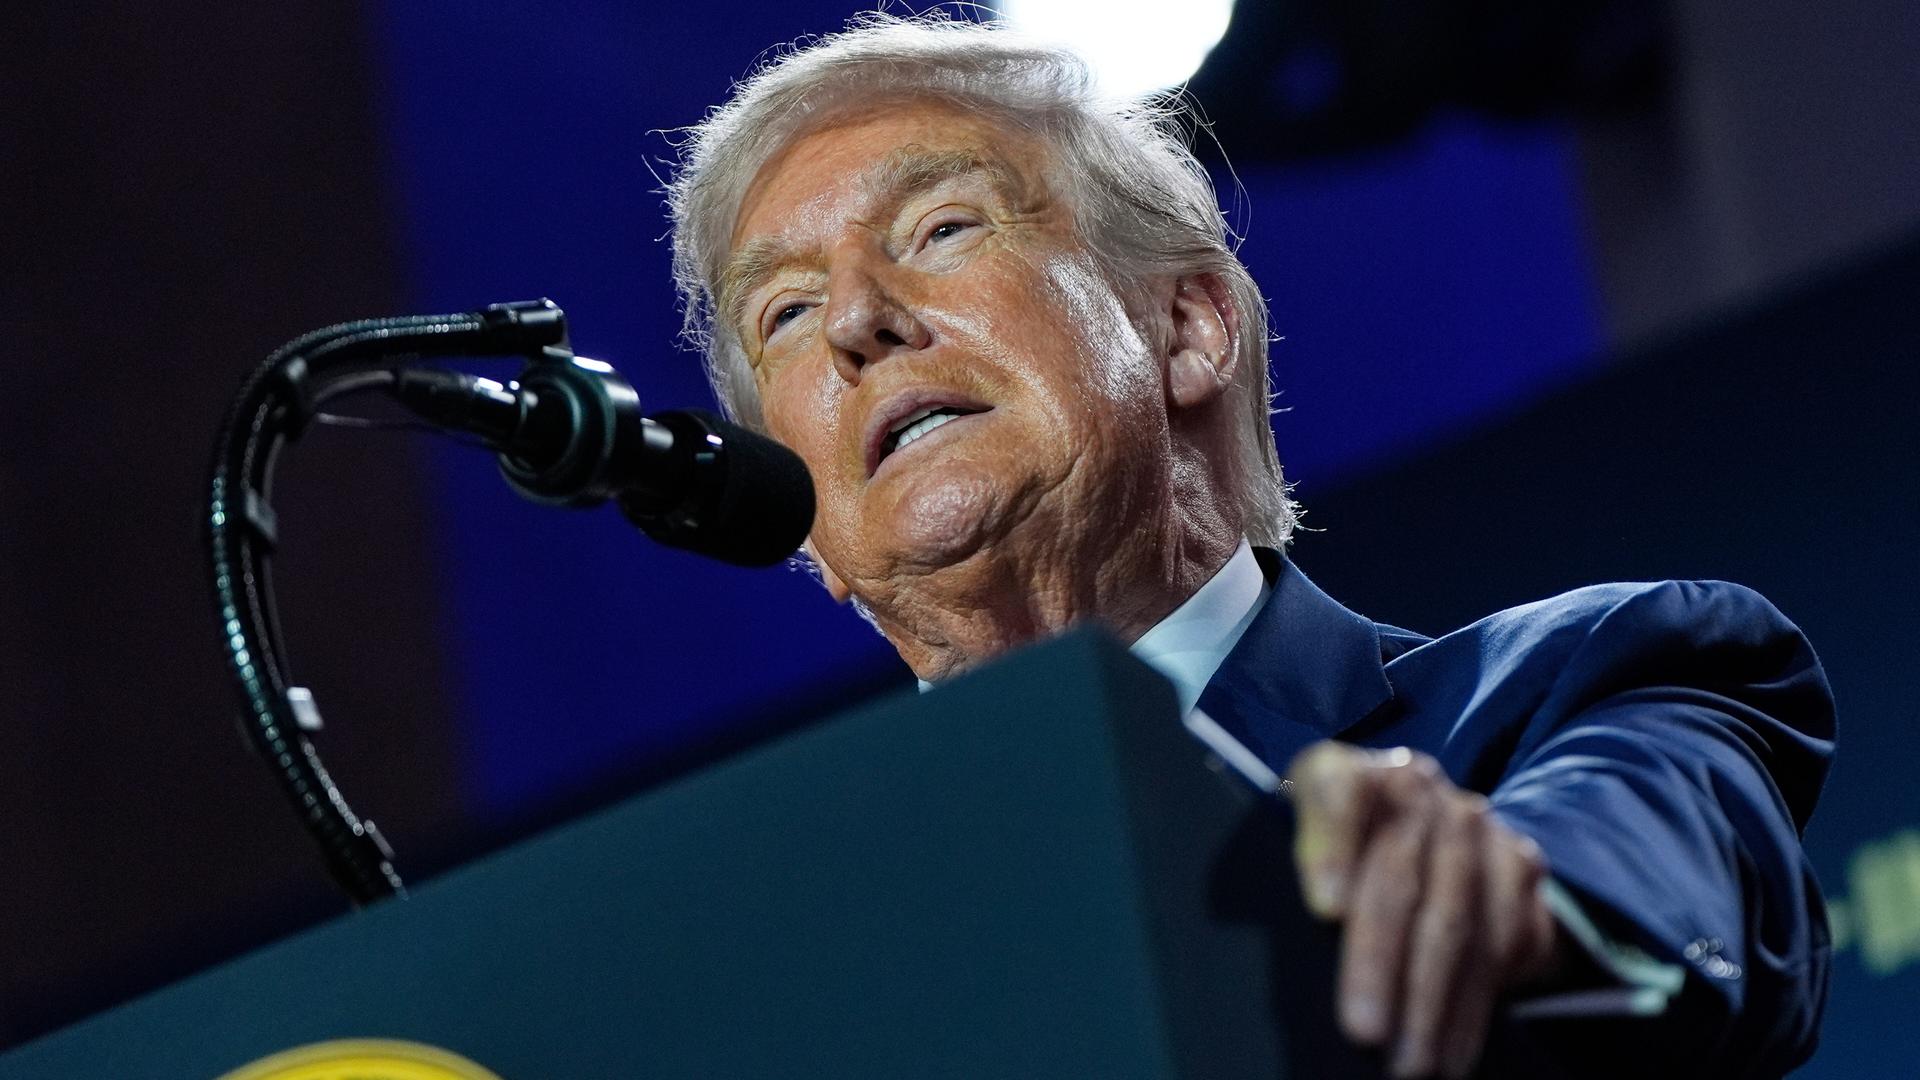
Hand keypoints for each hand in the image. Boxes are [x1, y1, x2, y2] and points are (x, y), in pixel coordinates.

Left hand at [1286, 741, 1566, 1078]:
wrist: (1416, 831)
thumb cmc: (1331, 852)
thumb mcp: (1290, 844)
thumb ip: (1293, 868)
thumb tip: (1293, 923)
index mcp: (1343, 771)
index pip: (1335, 795)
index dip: (1329, 849)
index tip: (1324, 911)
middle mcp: (1415, 785)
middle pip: (1398, 877)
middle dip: (1380, 963)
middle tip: (1364, 1033)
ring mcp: (1476, 823)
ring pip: (1457, 920)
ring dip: (1433, 1001)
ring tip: (1409, 1064)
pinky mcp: (1520, 863)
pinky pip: (1504, 942)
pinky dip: (1475, 1004)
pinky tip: (1453, 1051)